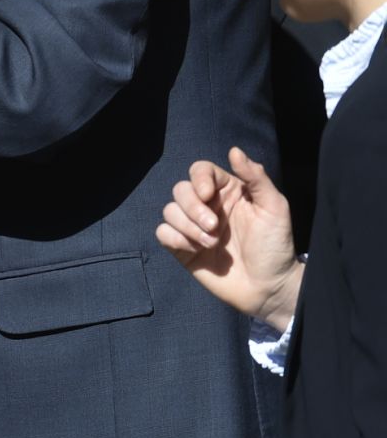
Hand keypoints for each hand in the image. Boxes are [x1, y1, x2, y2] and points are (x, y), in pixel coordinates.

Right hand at [157, 147, 301, 328]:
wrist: (268, 286)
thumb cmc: (275, 246)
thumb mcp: (274, 208)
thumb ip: (256, 178)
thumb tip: (234, 151)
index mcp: (227, 192)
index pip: (200, 170)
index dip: (198, 179)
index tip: (207, 195)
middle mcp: (207, 206)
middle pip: (180, 190)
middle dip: (193, 208)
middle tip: (214, 227)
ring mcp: (193, 227)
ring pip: (169, 211)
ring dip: (188, 227)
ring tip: (211, 244)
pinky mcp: (182, 247)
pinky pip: (162, 233)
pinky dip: (175, 238)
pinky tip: (195, 249)